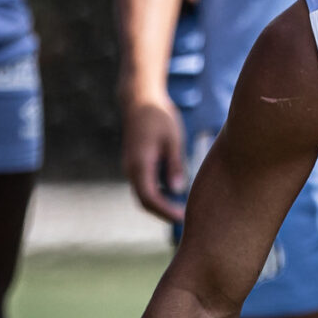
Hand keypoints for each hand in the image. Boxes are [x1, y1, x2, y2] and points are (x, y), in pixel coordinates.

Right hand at [122, 94, 189, 224]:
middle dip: (163, 212)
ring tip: (183, 208)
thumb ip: (174, 165)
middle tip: (185, 218)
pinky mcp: (135, 163)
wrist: (140, 99)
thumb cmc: (159, 116)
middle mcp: (131, 168)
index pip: (149, 197)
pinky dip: (158, 193)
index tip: (182, 217)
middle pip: (144, 201)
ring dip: (160, 204)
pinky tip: (175, 193)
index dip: (165, 211)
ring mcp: (131, 166)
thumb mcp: (172, 139)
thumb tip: (177, 190)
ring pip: (143, 194)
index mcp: (140, 163)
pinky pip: (144, 185)